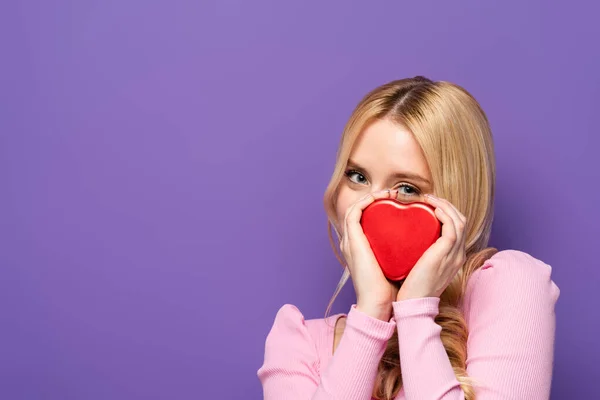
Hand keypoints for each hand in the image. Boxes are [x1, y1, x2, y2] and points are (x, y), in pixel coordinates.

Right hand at [341, 189, 399, 320]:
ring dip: (372, 196)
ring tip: (391, 193)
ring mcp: (349, 240)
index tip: (400, 204)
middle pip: (358, 211)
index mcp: (359, 247)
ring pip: (355, 207)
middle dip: (376, 199)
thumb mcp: (396, 265)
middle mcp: (351, 241)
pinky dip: (367, 201)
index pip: (363, 221)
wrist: (378, 302)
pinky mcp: (351, 240)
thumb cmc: (390, 289)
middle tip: (397, 195)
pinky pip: (355, 211)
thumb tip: (422, 247)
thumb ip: (403, 256)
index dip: (378, 208)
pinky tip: (383, 197)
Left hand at [396, 194, 466, 301]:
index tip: (428, 205)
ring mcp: (454, 254)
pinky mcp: (446, 254)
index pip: (457, 228)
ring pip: (459, 220)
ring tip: (428, 198)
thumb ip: (415, 255)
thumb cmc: (410, 289)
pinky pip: (451, 227)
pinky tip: (432, 208)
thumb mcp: (417, 268)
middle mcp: (457, 255)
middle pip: (461, 221)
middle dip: (447, 205)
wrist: (413, 305)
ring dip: (445, 205)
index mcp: (453, 258)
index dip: (446, 213)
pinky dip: (444, 214)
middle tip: (428, 198)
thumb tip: (402, 243)